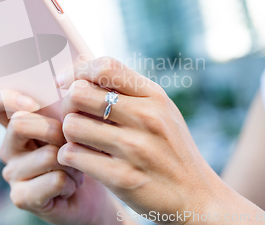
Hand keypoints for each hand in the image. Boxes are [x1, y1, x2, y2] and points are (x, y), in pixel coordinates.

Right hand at [0, 89, 133, 224]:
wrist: (95, 192)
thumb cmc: (87, 149)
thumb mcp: (81, 118)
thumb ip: (71, 94)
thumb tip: (77, 61)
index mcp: (18, 120)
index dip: (6, 98)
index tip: (33, 101)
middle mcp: (9, 144)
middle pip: (20, 123)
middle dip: (56, 129)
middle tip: (73, 140)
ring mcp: (13, 172)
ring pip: (46, 154)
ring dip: (72, 159)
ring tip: (77, 165)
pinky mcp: (21, 197)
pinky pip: (54, 179)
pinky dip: (71, 181)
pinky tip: (72, 184)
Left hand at [56, 57, 264, 224]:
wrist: (198, 198)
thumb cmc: (170, 150)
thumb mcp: (161, 112)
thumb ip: (129, 92)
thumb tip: (82, 72)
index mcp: (154, 97)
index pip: (105, 66)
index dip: (78, 71)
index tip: (66, 82)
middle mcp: (146, 117)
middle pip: (79, 93)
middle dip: (69, 105)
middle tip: (75, 116)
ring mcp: (134, 148)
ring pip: (71, 125)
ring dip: (69, 134)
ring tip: (80, 141)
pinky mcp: (122, 177)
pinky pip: (73, 155)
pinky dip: (69, 157)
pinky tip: (81, 160)